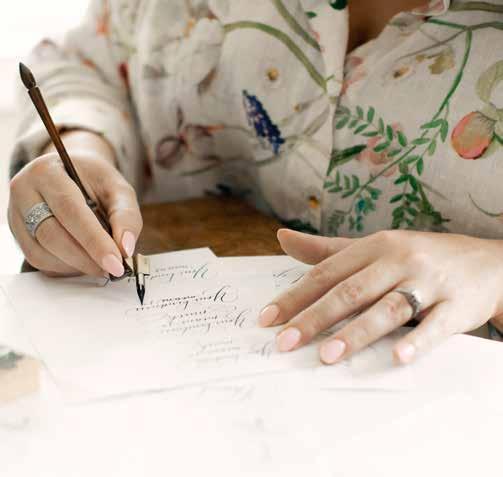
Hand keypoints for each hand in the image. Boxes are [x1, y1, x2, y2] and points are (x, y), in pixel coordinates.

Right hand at [8, 133, 141, 277]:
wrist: (72, 174)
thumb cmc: (96, 181)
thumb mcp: (118, 189)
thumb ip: (126, 216)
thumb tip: (125, 249)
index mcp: (48, 172)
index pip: (70, 210)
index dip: (94, 240)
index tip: (116, 262)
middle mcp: (24, 192)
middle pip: (52, 235)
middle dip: (86, 258)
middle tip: (113, 269)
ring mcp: (16, 215)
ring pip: (42, 253)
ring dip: (76, 266)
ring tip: (101, 265)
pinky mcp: (18, 235)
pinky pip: (38, 261)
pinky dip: (65, 268)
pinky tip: (84, 262)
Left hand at [259, 229, 502, 363]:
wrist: (487, 262)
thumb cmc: (418, 257)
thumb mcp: (374, 247)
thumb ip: (327, 250)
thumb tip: (282, 237)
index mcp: (375, 246)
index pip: (326, 273)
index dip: (295, 296)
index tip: (268, 319)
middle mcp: (399, 260)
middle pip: (351, 291)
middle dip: (315, 317)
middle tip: (285, 343)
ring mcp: (429, 281)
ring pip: (388, 307)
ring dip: (357, 332)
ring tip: (327, 355)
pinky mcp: (457, 305)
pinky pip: (436, 325)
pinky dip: (418, 340)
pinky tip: (397, 356)